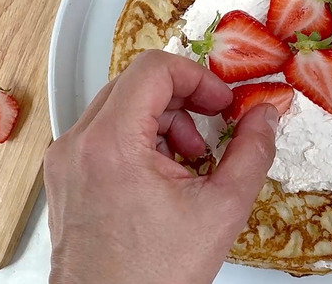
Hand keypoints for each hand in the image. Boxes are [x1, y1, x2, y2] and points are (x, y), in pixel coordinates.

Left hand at [44, 50, 277, 283]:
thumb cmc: (154, 275)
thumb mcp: (221, 209)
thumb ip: (252, 152)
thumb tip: (266, 116)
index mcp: (112, 143)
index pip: (154, 68)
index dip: (198, 77)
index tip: (221, 103)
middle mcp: (79, 143)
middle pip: (136, 84)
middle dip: (183, 101)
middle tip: (212, 129)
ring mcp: (66, 160)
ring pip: (120, 107)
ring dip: (164, 122)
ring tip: (189, 162)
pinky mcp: (66, 176)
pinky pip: (106, 134)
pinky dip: (141, 141)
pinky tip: (164, 177)